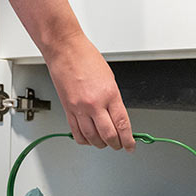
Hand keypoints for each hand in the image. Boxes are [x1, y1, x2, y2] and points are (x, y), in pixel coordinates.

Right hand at [43, 32, 134, 150]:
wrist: (65, 50)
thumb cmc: (86, 58)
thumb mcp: (109, 79)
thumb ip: (113, 100)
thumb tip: (117, 117)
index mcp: (109, 95)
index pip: (122, 124)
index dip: (128, 140)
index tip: (131, 145)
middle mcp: (94, 104)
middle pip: (108, 135)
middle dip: (116, 144)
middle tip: (119, 145)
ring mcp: (79, 108)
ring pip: (91, 138)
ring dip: (100, 144)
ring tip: (104, 143)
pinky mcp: (68, 109)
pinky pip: (76, 132)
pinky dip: (84, 140)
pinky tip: (88, 139)